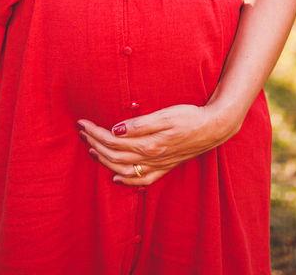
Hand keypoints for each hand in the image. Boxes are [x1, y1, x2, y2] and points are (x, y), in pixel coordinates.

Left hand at [75, 104, 238, 185]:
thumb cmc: (189, 117)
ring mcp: (158, 165)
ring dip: (104, 160)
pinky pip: (142, 180)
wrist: (214, 128)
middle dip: (94, 144)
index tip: (82, 122)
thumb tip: (115, 130)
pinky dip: (126, 180)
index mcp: (148, 144)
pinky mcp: (165, 167)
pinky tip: (116, 177)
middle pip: (114, 155)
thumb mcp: (164, 115)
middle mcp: (150, 158)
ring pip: (123, 168)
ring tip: (91, 149)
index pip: (112, 140)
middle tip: (81, 132)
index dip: (94, 132)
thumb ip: (139, 125)